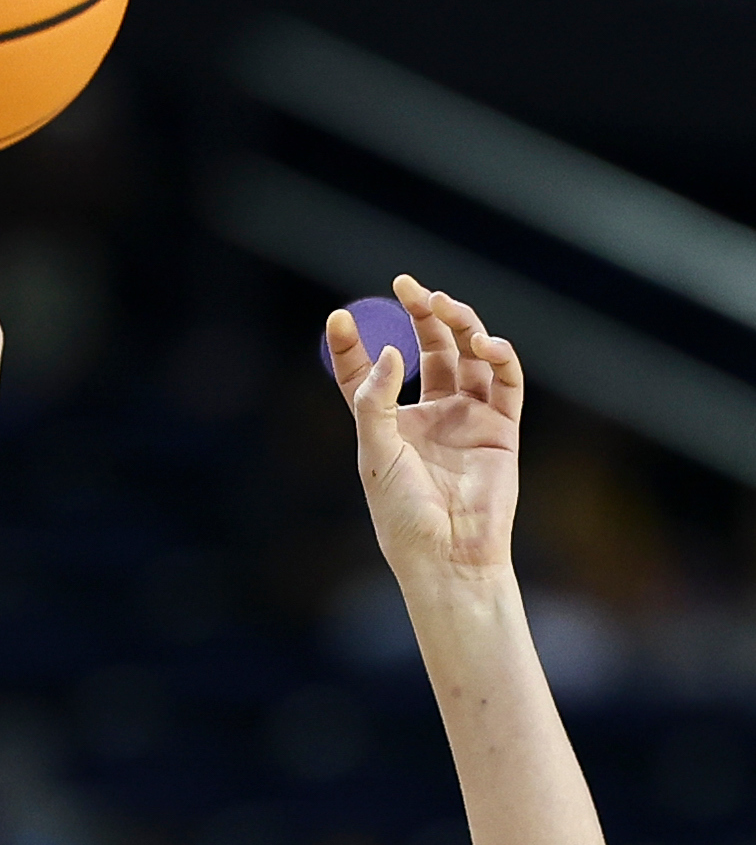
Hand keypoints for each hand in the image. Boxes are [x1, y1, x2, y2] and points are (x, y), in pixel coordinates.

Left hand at [326, 274, 519, 583]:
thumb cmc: (404, 517)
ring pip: (467, 355)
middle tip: (407, 287)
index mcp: (390, 425)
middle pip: (429, 349)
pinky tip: (482, 344)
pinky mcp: (501, 427)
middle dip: (420, 315)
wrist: (449, 557)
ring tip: (442, 305)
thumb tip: (390, 352)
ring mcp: (467, 418)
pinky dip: (499, 355)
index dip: (353, 346)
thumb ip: (375, 403)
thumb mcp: (376, 457)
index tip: (339, 318)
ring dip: (458, 324)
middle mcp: (430, 415)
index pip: (369, 374)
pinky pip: (505, 380)